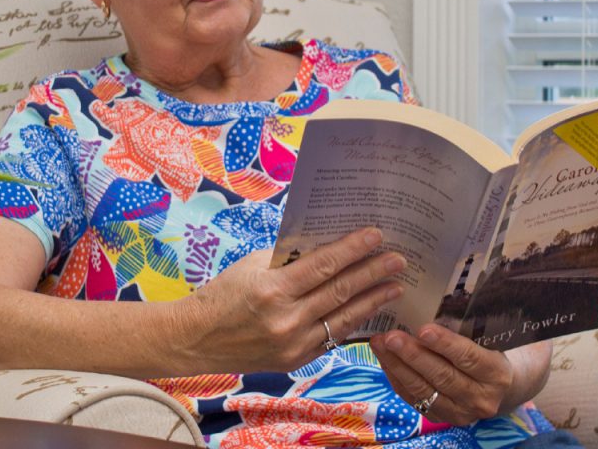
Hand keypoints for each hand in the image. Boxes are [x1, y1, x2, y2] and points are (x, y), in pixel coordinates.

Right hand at [173, 227, 405, 374]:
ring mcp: (294, 345)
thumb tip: (328, 243)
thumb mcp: (254, 264)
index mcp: (273, 289)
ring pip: (343, 318)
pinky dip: (353, 322)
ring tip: (395, 286)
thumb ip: (290, 257)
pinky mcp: (297, 361)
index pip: (324, 264)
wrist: (198, 338)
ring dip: (373, 300)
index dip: (353, 248)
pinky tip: (370, 310)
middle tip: (399, 259)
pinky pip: (332, 338)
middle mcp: (287, 320)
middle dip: (373, 273)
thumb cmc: (225, 292)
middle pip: (340, 291)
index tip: (376, 235)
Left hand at [370, 325, 550, 424]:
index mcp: (497, 374)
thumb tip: (450, 286)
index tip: (423, 329)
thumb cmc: (495, 346)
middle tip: (390, 336)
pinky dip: (396, 377)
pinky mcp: (442, 418)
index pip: (469, 358)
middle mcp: (481, 399)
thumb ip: (476, 320)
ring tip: (379, 343)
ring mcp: (461, 413)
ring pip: (424, 390)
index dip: (445, 345)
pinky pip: (414, 399)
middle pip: (442, 377)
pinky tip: (384, 358)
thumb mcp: (493, 333)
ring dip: (397, 366)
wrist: (505, 384)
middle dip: (413, 356)